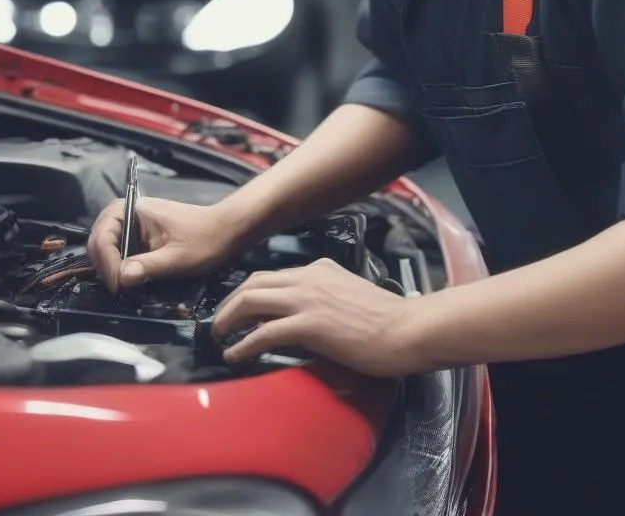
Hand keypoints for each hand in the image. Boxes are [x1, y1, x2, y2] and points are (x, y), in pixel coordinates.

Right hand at [87, 196, 237, 292]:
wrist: (228, 231)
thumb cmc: (206, 240)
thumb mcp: (177, 257)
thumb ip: (148, 266)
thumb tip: (121, 278)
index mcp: (134, 209)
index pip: (103, 235)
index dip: (106, 263)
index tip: (118, 286)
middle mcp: (129, 212)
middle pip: (98, 238)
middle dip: (103, 264)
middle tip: (117, 288)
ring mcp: (134, 223)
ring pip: (106, 244)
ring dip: (109, 265)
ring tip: (121, 285)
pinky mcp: (141, 235)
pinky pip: (120, 248)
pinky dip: (119, 263)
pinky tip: (129, 277)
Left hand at [212, 258, 420, 377]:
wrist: (406, 329)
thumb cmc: (386, 318)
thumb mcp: (350, 292)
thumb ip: (326, 293)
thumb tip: (309, 312)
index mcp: (318, 269)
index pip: (270, 275)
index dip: (246, 293)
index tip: (236, 309)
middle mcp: (308, 278)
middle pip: (252, 284)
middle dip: (228, 305)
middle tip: (219, 325)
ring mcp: (307, 300)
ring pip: (251, 302)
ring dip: (228, 321)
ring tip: (219, 339)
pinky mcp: (309, 325)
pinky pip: (263, 333)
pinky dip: (243, 345)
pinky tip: (236, 355)